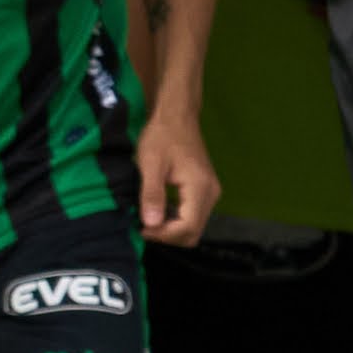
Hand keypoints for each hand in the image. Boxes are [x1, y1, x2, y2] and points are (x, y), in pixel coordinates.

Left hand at [134, 110, 218, 249]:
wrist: (176, 116)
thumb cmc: (161, 136)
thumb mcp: (150, 164)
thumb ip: (151, 194)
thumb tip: (151, 224)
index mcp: (200, 188)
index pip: (188, 228)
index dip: (164, 235)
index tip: (141, 228)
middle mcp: (211, 194)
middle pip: (194, 232)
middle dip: (168, 236)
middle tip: (143, 225)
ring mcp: (211, 193)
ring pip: (194, 226)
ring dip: (171, 230)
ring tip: (148, 218)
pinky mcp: (205, 191)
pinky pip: (193, 215)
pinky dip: (176, 221)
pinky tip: (158, 210)